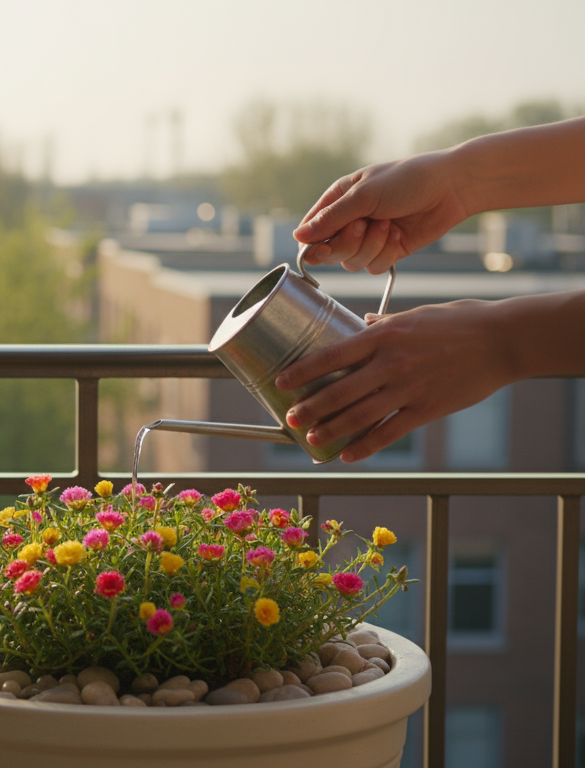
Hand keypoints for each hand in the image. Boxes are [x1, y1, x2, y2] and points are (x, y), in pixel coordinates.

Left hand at [273, 300, 512, 461]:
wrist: (502, 340)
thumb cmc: (458, 322)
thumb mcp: (414, 316)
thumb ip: (385, 323)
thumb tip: (363, 322)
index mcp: (382, 337)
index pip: (330, 356)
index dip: (302, 371)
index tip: (281, 381)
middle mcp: (389, 364)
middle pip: (338, 390)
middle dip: (309, 407)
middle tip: (290, 417)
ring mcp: (407, 388)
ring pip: (358, 415)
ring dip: (330, 429)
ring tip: (310, 438)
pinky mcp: (426, 409)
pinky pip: (389, 432)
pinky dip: (366, 446)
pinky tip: (348, 454)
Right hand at [294, 151, 471, 274]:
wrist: (451, 187)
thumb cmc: (407, 180)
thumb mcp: (364, 195)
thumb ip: (330, 218)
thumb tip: (298, 236)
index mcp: (338, 201)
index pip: (311, 232)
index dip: (314, 245)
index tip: (322, 249)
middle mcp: (350, 221)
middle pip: (330, 252)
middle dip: (349, 243)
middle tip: (365, 225)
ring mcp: (369, 238)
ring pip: (352, 263)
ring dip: (372, 247)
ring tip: (389, 225)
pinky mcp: (388, 251)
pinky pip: (374, 267)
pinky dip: (387, 254)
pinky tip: (399, 235)